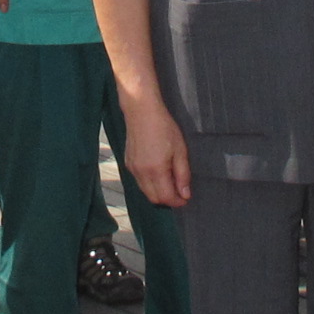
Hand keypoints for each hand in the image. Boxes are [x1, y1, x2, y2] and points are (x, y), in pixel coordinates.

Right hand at [119, 93, 191, 208]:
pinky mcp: (128, 163)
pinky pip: (139, 181)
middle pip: (154, 199)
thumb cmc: (164, 127)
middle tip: (179, 191)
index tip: (186, 198)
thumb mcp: (180, 150)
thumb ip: (183, 175)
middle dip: (167, 200)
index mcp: (156, 170)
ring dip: (157, 192)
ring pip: (145, 191)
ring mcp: (132, 169)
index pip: (166, 197)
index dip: (178, 201)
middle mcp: (141, 173)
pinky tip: (157, 172)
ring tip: (169, 180)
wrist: (142, 111)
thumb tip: (185, 194)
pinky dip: (149, 184)